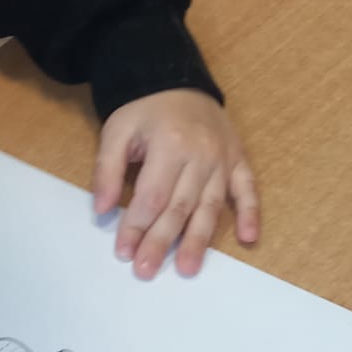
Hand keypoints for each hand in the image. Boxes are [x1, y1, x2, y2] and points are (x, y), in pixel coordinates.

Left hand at [93, 89, 259, 279]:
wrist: (178, 80)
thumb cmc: (145, 110)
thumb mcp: (116, 131)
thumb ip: (107, 170)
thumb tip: (100, 210)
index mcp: (169, 144)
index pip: (152, 197)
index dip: (136, 227)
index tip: (123, 252)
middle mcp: (200, 154)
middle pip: (180, 207)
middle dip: (161, 242)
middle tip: (146, 270)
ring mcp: (223, 158)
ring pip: (210, 206)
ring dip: (199, 240)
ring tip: (188, 268)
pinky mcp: (238, 159)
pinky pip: (248, 189)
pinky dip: (250, 213)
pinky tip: (248, 238)